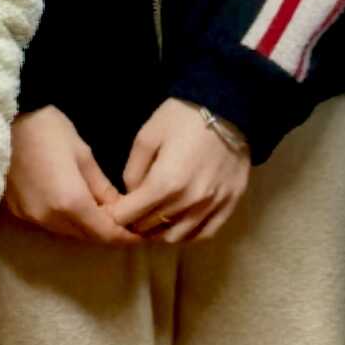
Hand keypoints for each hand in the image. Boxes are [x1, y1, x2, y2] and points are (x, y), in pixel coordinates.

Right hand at [2, 107, 135, 244]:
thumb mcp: (84, 156)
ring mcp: (31, 217)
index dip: (124, 237)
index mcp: (70, 203)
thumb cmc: (49, 130)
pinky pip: (50, 223)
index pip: (104, 233)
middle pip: (86, 236)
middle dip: (107, 233)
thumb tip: (120, 209)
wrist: (6, 119)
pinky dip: (67, 221)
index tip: (141, 235)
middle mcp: (49, 218)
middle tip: (127, 224)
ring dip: (87, 227)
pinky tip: (77, 206)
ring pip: (67, 232)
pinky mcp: (18, 211)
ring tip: (105, 215)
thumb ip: (102, 188)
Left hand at [117, 98, 252, 243]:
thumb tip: (132, 193)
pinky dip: (188, 234)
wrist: (229, 107)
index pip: (128, 216)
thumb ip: (132, 170)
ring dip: (160, 232)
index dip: (115, 214)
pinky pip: (205, 233)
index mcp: (164, 184)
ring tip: (155, 219)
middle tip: (132, 211)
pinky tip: (180, 224)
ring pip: (176, 237)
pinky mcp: (230, 204)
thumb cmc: (183, 117)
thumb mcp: (147, 137)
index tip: (115, 207)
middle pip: (150, 229)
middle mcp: (189, 202)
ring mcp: (212, 206)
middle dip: (135, 223)